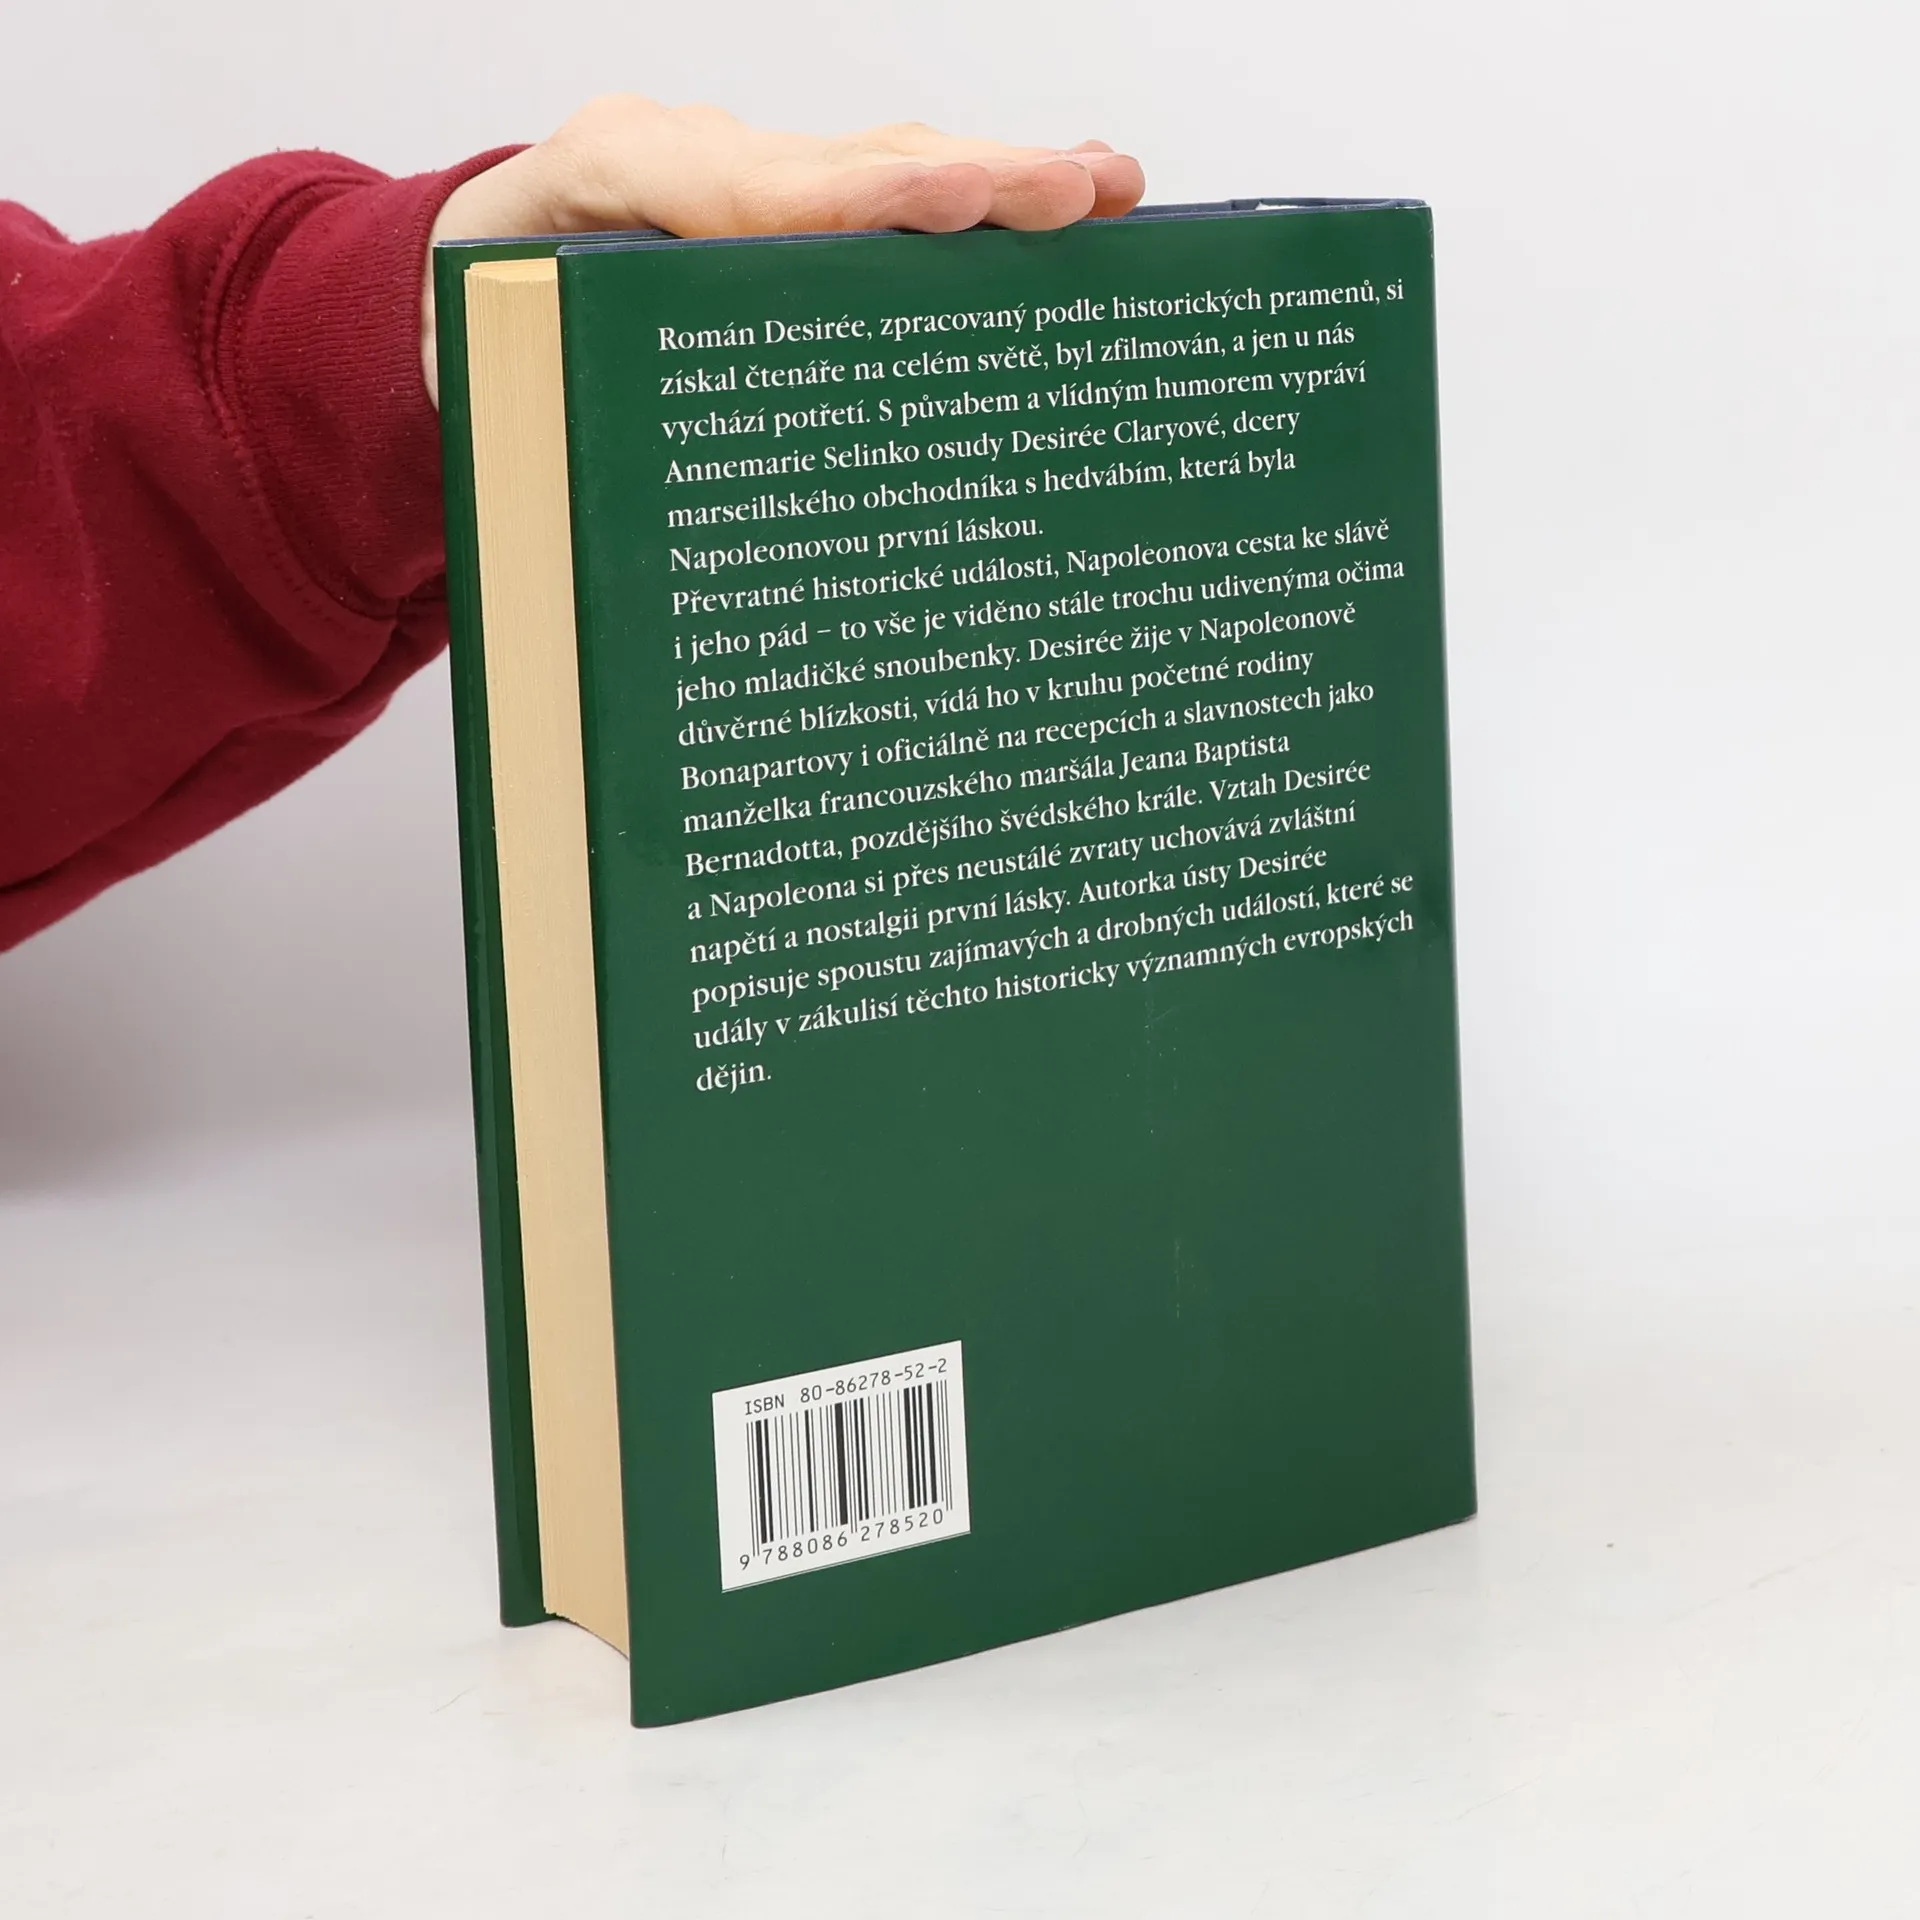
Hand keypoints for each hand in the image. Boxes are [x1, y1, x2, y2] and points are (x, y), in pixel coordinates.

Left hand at [422, 99, 1145, 401]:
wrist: (439, 289)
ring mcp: (737, 170)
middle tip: (1089, 190)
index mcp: (607, 181)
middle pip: (850, 163)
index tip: (958, 200)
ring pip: (879, 165)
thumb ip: (576, 396)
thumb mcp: (496, 375)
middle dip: (976, 178)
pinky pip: (870, 188)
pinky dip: (960, 198)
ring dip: (997, 178)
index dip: (866, 200)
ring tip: (1108, 189)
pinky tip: (1049, 200)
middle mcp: (687, 158)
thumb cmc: (474, 344)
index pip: (759, 195)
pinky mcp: (767, 197)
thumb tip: (674, 514)